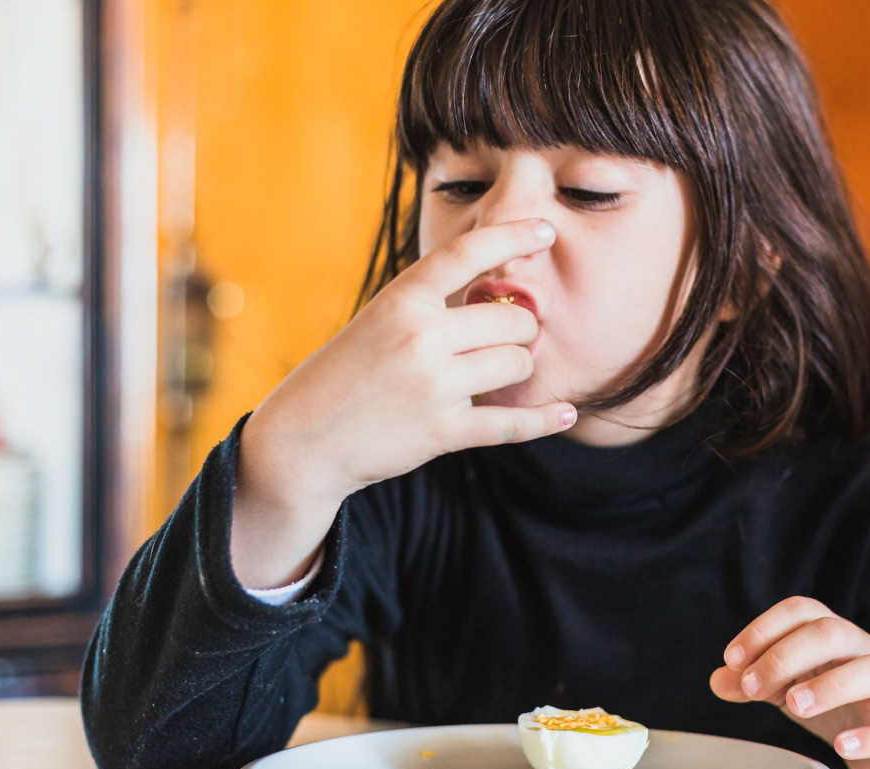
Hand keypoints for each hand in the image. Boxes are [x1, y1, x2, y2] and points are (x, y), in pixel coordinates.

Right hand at [235, 217, 574, 532]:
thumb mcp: (379, 320)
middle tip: (506, 340)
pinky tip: (566, 414)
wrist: (303, 438)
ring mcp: (433, 386)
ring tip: (494, 376)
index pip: (468, 253)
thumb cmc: (346, 373)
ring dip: (516, 369)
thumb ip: (432, 306)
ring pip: (517, 364)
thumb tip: (503, 296)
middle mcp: (420, 337)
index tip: (547, 230)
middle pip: (513, 318)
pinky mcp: (442, 432)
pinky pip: (512, 423)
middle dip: (520, 329)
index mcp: (402, 300)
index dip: (514, 236)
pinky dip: (544, 419)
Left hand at [709, 596, 869, 768]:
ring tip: (794, 707)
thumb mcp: (787, 690)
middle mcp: (864, 650)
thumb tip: (719, 680)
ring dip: (831, 685)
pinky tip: (844, 745)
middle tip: (755, 686)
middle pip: (831, 632)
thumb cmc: (835, 705)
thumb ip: (754, 683)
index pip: (800, 611)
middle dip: (787, 655)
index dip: (763, 629)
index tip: (732, 659)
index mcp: (832, 635)